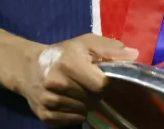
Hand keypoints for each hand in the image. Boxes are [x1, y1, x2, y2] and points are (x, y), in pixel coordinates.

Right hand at [18, 34, 138, 126]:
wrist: (28, 67)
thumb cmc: (63, 53)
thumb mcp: (86, 43)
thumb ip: (110, 49)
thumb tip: (134, 54)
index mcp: (69, 63)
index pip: (101, 84)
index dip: (106, 83)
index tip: (102, 77)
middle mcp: (56, 83)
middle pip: (92, 99)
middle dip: (95, 93)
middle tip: (87, 83)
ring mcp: (49, 101)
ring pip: (83, 111)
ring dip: (85, 104)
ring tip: (77, 91)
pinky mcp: (44, 115)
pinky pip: (72, 121)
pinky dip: (76, 114)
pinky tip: (70, 101)